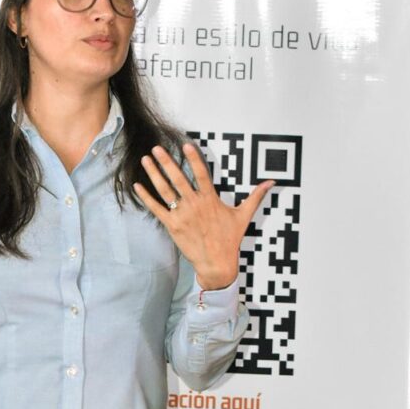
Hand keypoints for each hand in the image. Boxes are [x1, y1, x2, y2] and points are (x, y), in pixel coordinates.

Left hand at [134, 143, 274, 289]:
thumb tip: (272, 182)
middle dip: (166, 162)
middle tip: (156, 148)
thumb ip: (256, 196)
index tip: (185, 145)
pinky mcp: (172, 226)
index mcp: (210, 199)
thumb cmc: (230, 239)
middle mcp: (195, 205)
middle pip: (178, 179)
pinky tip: (137, 186)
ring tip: (146, 160)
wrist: (217, 263)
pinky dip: (146, 197)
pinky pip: (157, 209)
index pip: (201, 174)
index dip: (193, 159)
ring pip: (165, 191)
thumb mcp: (244, 216)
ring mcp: (182, 215)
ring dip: (154, 174)